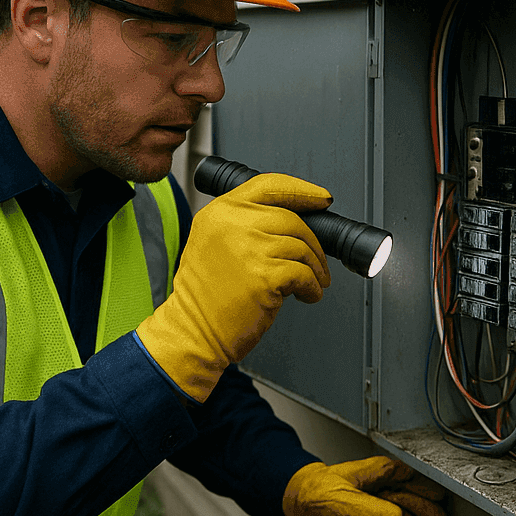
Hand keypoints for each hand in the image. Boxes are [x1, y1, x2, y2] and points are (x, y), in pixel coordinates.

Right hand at [136, 173, 331, 400]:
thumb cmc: (205, 296)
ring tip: (311, 283)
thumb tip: (291, 222)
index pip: (269, 185)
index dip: (302, 190)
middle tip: (317, 262)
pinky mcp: (264, 276)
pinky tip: (306, 295)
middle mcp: (232, 223)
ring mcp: (248, 248)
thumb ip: (244, 224)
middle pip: (292, 218)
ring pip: (301, 247)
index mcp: (220, 212)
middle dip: (313, 243)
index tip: (321, 198)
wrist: (193, 331)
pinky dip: (312, 287)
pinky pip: (304, 273)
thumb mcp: (213, 243)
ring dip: (315, 268)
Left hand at [282, 456, 448, 515]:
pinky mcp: (380, 512)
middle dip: (431, 510)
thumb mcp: (342, 502)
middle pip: (418, 493)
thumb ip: (370, 509)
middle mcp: (386, 481)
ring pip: (414, 509)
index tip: (436, 505)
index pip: (412, 478)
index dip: (425, 491)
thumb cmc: (317, 493)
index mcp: (380, 470)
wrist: (301, 503)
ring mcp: (384, 497)